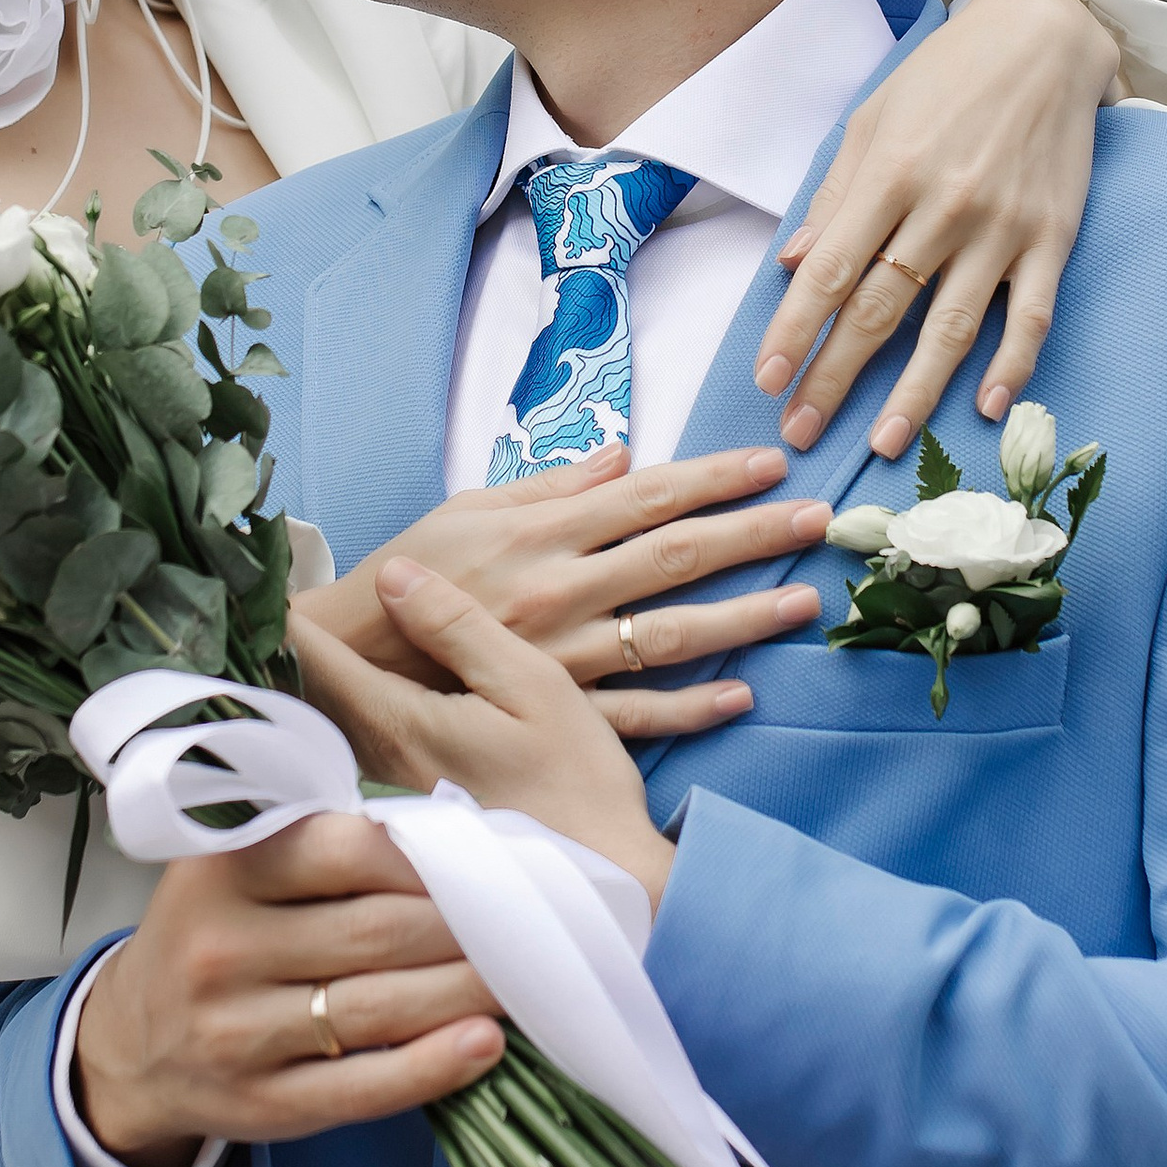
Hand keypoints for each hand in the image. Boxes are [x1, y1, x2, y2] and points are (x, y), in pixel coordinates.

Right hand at [71, 812, 502, 1166]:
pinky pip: (364, 1088)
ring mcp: (236, 1034)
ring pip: (379, 1009)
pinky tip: (484, 1045)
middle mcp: (220, 950)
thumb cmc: (215, 936)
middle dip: (466, 929)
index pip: (347, 850)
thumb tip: (455, 843)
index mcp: (220, 872)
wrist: (131, 1045)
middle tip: (527, 924)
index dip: (429, 859)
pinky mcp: (261, 1105)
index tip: (485, 864)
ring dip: (467, 993)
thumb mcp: (239, 870)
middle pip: (377, 932)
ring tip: (523, 978)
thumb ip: (323, 849)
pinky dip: (433, 1067)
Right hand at [291, 443, 827, 739]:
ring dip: (745, 618)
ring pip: (673, 634)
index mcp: (542, 533)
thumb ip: (550, 486)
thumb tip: (621, 455)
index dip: (715, 478)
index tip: (772, 463)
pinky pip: (636, 711)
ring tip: (802, 601)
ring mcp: (565, 656)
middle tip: (818, 518)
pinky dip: (691, 708)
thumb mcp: (470, 509)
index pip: (648, 496)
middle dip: (754, 533)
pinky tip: (742, 695)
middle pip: (678, 556)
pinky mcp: (556, 711)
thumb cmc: (410, 577)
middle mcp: (562, 591)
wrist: (348, 660)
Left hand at [297, 557, 676, 908]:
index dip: (283, 611)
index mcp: (398, 721)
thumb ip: (458, 627)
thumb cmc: (576, 783)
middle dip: (288, 640)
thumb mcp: (529, 685)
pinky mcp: (407, 802)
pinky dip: (341, 704)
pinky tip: (354, 684)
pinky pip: (352, 740)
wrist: (601, 881)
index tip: (259, 577)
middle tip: (264, 593)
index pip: (313, 654)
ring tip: (299, 629)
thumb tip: (393, 572)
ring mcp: (388, 786)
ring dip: (313, 672)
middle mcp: (376, 758)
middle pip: (306, 687)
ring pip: (327, 715)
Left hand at [751, 0, 1118, 461]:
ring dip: (914, 392)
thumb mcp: (872, 118)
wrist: (1045, 37)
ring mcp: (1003, 226)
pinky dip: (1011, 366)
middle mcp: (944, 205)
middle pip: (879, 309)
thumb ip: (834, 195)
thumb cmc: (946, 76)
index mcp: (889, 172)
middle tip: (801, 430)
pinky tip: (987, 409)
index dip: (793, 331)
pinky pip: (1029, 315)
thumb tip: (790, 264)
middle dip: (834, 376)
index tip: (766, 379)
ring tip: (881, 442)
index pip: (829, 270)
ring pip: (950, 327)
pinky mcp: (1054, 238)